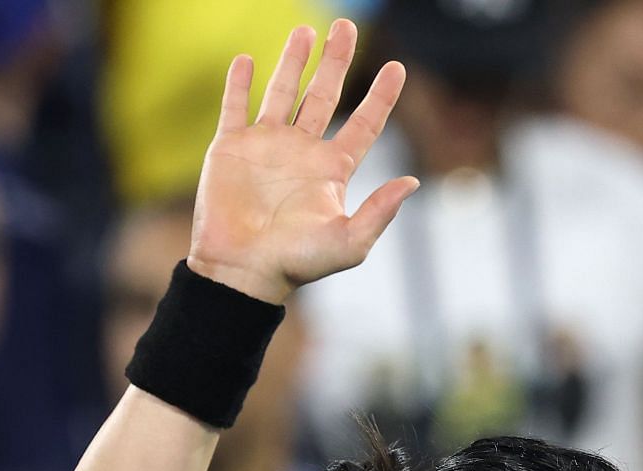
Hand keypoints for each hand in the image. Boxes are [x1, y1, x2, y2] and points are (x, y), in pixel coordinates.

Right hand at [187, 20, 418, 303]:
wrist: (241, 271)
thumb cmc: (296, 264)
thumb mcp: (348, 242)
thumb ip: (379, 212)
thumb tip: (412, 183)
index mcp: (331, 169)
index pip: (364, 124)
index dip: (381, 96)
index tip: (398, 67)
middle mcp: (301, 151)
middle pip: (324, 95)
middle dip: (336, 60)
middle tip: (345, 26)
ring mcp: (265, 146)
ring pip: (283, 92)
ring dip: (293, 61)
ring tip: (303, 30)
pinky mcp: (230, 147)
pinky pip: (235, 106)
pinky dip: (238, 83)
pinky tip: (245, 60)